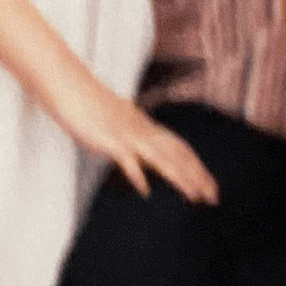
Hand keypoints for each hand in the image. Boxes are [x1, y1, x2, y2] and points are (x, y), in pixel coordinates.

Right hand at [57, 78, 219, 203]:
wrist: (72, 88)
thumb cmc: (92, 106)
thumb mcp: (119, 123)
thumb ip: (132, 137)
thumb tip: (140, 153)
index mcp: (146, 127)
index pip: (180, 148)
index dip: (197, 167)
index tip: (210, 185)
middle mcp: (143, 131)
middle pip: (178, 154)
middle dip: (198, 176)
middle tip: (213, 197)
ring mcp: (128, 135)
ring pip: (161, 158)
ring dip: (179, 177)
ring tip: (194, 195)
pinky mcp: (109, 141)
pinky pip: (127, 160)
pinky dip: (138, 176)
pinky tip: (145, 191)